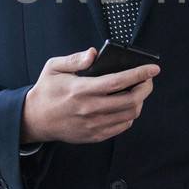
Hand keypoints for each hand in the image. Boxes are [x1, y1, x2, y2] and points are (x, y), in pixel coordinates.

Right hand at [19, 48, 158, 144]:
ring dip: (139, 101)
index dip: (139, 74)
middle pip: (130, 100)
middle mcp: (89, 109)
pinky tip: (126, 105)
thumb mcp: (54, 68)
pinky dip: (130, 115)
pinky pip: (122, 127)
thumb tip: (94, 53)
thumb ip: (75, 59)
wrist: (34, 120)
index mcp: (81, 90)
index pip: (117, 82)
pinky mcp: (95, 136)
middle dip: (146, 88)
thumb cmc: (46, 91)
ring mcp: (93, 125)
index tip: (153, 68)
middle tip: (148, 79)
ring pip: (129, 115)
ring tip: (137, 91)